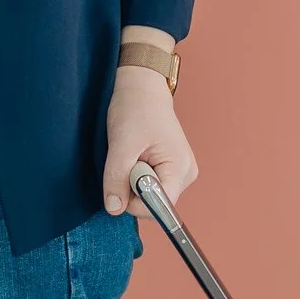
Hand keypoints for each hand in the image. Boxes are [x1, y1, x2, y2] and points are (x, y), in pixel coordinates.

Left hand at [104, 64, 195, 216]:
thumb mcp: (121, 145)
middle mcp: (186, 175)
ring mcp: (180, 173)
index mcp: (180, 169)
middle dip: (132, 190)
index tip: (123, 177)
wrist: (142, 90)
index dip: (134, 201)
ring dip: (133, 182)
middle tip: (128, 159)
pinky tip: (136, 157)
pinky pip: (150, 187)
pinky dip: (136, 177)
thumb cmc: (136, 110)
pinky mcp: (171, 171)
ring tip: (133, 155)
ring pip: (150, 197)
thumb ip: (117, 179)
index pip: (158, 207)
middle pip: (154, 204)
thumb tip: (114, 209)